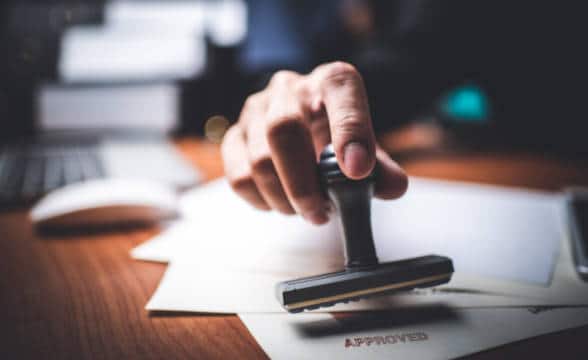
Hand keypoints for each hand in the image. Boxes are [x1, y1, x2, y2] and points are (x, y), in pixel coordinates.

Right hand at [221, 62, 407, 223]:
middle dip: (302, 183)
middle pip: (283, 129)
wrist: (305, 129)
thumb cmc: (338, 138)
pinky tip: (280, 203)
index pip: (340, 91)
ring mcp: (256, 110)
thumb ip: (381, 168)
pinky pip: (238, 176)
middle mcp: (289, 88)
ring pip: (258, 159)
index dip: (349, 131)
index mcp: (331, 82)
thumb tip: (393, 187)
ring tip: (305, 211)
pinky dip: (261, 201)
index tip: (358, 171)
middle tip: (320, 213)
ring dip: (284, 199)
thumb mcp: (366, 148)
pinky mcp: (235, 135)